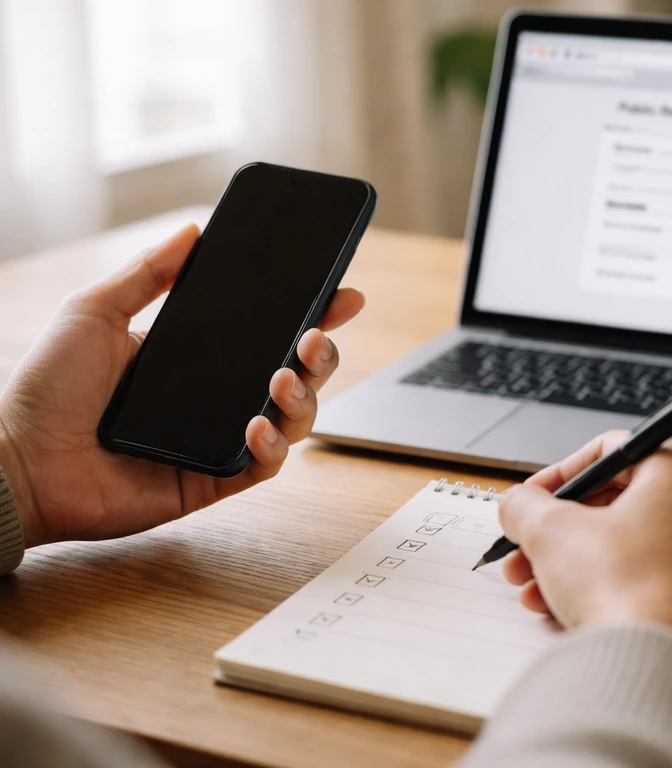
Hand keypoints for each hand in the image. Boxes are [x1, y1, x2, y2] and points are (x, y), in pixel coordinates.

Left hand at [0, 224, 364, 548]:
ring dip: (303, 397)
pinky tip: (254, 425)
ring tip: (284, 377)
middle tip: (315, 337)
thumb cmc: (46, 389)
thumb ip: (148, 271)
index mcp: (197, 357)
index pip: (268, 332)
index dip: (311, 314)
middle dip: (321, 354)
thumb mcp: (95, 310)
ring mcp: (218, 440)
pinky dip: (271, 445)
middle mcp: (216, 398)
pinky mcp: (214, 480)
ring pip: (293, 420)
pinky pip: (264, 466)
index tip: (340, 294)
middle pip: (296, 375)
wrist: (19, 461)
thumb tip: (194, 230)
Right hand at [497, 431, 671, 656]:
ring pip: (627, 541)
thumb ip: (525, 504)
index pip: (610, 452)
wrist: (657, 668)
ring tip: (533, 583)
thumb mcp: (550, 530)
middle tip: (526, 544)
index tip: (531, 498)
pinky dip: (603, 581)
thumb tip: (518, 505)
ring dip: (571, 558)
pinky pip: (645, 573)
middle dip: (559, 527)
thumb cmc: (623, 589)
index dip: (558, 476)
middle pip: (616, 501)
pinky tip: (559, 604)